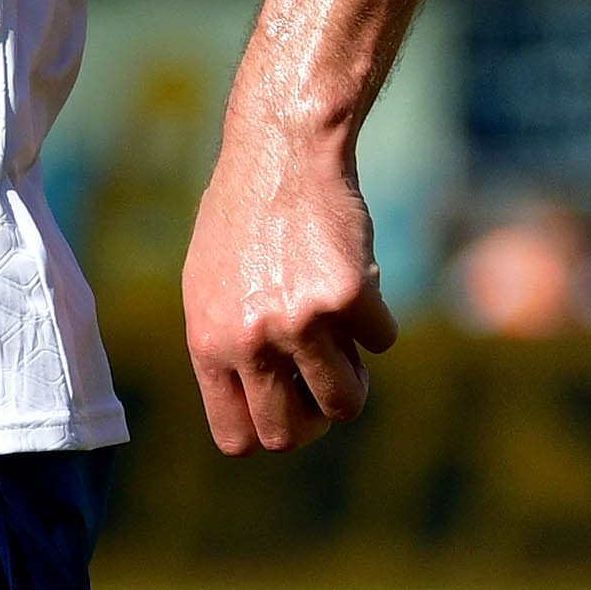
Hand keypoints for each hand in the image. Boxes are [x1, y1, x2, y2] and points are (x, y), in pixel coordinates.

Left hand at [183, 97, 396, 452]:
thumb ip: (228, 347)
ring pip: (345, 402)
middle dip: (316, 420)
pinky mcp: (348, 297)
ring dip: (356, 381)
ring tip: (349, 344)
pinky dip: (379, 320)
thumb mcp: (209, 286)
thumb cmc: (243, 216)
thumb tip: (259, 405)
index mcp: (208, 342)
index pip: (237, 438)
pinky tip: (359, 282)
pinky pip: (382, 342)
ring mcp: (299, 322)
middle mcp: (249, 341)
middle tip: (327, 385)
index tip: (290, 409)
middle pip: (290, 434)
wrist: (281, 151)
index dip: (270, 431)